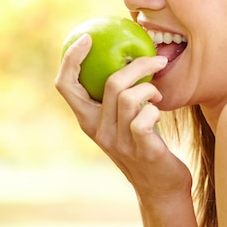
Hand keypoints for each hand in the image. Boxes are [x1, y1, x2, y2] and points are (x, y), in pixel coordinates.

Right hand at [55, 34, 192, 199]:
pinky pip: (144, 120)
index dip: (71, 59)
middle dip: (136, 65)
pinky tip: (159, 112)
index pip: (65, 86)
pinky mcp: (142, 151)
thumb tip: (125, 55)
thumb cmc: (144, 145)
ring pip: (128, 98)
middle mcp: (98, 131)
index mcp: (88, 119)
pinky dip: (156, 109)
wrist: (160, 188)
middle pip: (108, 84)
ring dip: (150, 88)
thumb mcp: (123, 120)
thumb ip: (117, 97)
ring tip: (158, 92)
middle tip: (157, 59)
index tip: (86, 37)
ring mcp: (118, 143)